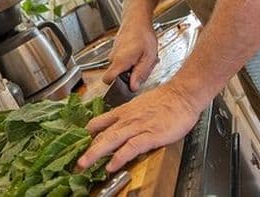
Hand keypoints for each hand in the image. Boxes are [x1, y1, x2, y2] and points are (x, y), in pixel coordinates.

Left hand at [77, 83, 201, 171]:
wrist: (182, 94)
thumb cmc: (166, 101)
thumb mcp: (141, 105)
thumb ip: (129, 115)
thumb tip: (120, 124)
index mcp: (124, 111)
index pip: (100, 122)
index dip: (88, 134)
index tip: (78, 144)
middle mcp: (127, 119)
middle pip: (102, 134)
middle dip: (87, 149)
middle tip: (76, 162)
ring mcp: (138, 126)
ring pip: (112, 140)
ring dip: (96, 153)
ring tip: (84, 164)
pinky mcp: (151, 135)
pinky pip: (131, 147)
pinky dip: (120, 157)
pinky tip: (112, 165)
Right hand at [103, 18, 157, 90]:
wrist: (137, 18)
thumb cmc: (144, 35)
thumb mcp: (148, 57)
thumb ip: (140, 74)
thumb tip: (133, 88)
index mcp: (119, 61)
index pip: (107, 80)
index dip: (116, 87)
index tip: (128, 86)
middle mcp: (113, 58)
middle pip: (118, 76)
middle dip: (131, 76)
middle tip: (143, 67)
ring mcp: (114, 53)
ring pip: (121, 69)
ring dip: (133, 67)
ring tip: (143, 58)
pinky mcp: (117, 50)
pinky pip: (123, 61)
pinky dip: (132, 60)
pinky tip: (140, 54)